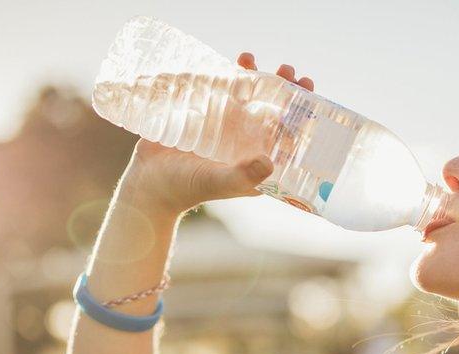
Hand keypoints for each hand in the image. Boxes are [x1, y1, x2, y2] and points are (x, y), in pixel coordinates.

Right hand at [120, 53, 315, 216]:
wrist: (148, 183)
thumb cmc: (185, 189)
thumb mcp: (217, 183)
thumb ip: (243, 176)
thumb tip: (270, 162)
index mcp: (259, 160)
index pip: (289, 135)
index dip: (302, 116)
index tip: (309, 95)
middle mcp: (247, 142)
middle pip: (273, 110)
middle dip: (284, 89)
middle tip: (289, 71)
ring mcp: (226, 127)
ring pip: (248, 96)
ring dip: (256, 76)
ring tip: (252, 59)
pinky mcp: (205, 115)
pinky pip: (222, 90)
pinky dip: (229, 74)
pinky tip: (235, 61)